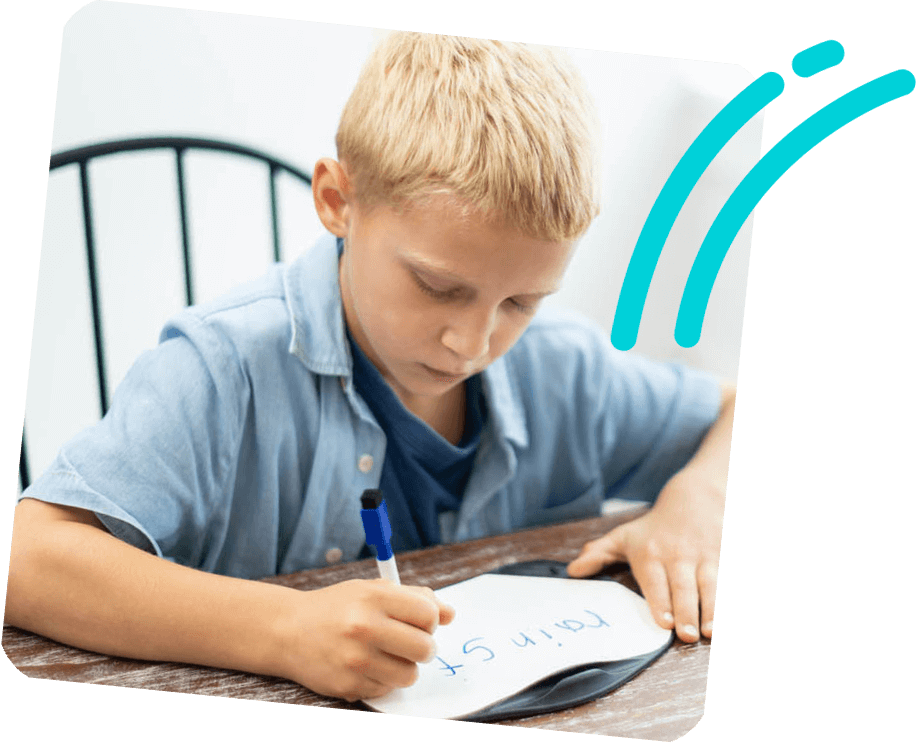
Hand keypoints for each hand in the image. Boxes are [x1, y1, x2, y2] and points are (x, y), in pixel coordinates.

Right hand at [277, 579, 455, 701]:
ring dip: (404, 667)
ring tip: (387, 655)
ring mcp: (356, 660)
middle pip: (425, 648)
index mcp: (374, 598)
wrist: (288, 631)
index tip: (418, 622)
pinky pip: (387, 689)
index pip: (429, 615)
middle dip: (423, 647)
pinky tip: (366, 666)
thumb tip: (450, 614)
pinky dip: (383, 680)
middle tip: (408, 642)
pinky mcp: (348, 685)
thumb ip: (414, 598)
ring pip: (410, 675)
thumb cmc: (337, 607)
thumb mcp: (372, 590)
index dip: (430, 620)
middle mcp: (364, 627)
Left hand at [566, 470, 723, 642]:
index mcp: (651, 554)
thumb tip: (572, 571)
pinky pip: (723, 580)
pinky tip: (722, 621)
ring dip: (709, 609)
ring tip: (708, 632)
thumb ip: (598, 554)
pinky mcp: (720, 558)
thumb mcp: (624, 536)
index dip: (661, 601)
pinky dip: (723, 600)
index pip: (655, 581)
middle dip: (685, 612)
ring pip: (707, 585)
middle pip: (682, 587)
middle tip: (686, 636)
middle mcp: (677, 557)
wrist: (694, 499)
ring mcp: (702, 558)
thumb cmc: (653, 527)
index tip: (665, 623)